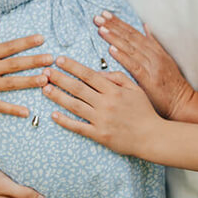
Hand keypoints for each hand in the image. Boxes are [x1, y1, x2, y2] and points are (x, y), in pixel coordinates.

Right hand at [0, 19, 52, 116]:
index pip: (9, 47)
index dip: (26, 42)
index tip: (42, 38)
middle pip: (14, 64)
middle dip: (34, 61)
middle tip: (51, 59)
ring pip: (11, 84)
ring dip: (29, 82)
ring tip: (46, 80)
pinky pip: (0, 106)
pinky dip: (13, 109)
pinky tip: (27, 111)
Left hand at [42, 57, 162, 157]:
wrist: (152, 137)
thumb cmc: (144, 111)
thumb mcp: (135, 88)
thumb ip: (117, 77)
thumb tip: (97, 73)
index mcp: (114, 90)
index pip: (88, 75)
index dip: (72, 66)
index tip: (59, 60)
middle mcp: (105, 103)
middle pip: (77, 88)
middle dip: (60, 78)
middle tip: (45, 72)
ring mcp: (101, 120)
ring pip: (75, 105)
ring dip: (58, 96)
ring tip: (45, 89)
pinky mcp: (99, 135)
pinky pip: (78, 127)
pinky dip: (65, 121)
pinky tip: (54, 115)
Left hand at [93, 11, 193, 118]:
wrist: (183, 103)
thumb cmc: (171, 84)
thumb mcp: (165, 59)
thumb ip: (153, 43)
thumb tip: (144, 26)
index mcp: (155, 50)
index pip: (133, 32)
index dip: (119, 22)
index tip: (105, 14)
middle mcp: (153, 55)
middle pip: (130, 37)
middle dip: (113, 26)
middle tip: (98, 17)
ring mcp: (152, 66)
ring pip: (131, 49)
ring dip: (115, 38)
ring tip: (101, 29)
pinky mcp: (149, 80)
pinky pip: (134, 66)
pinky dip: (123, 57)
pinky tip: (111, 49)